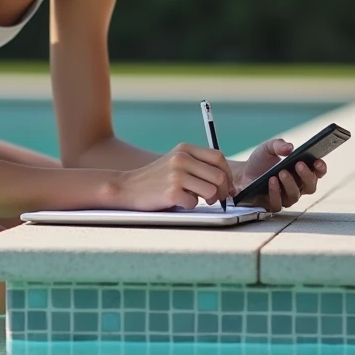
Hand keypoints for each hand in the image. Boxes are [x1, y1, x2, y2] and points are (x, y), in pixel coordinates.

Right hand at [114, 143, 235, 210]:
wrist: (127, 187)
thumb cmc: (156, 179)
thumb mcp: (176, 162)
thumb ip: (198, 165)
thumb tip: (228, 182)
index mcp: (184, 149)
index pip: (218, 157)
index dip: (228, 173)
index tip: (228, 185)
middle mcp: (181, 159)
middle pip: (219, 175)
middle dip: (223, 190)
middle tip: (217, 198)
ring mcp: (176, 175)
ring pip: (211, 190)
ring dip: (209, 200)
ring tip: (197, 199)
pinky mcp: (171, 192)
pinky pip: (195, 203)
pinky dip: (190, 206)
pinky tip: (179, 202)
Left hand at [235, 138, 327, 212]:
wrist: (243, 173)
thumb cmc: (260, 161)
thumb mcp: (268, 148)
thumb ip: (278, 145)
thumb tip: (290, 147)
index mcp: (302, 172)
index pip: (318, 173)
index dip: (320, 168)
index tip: (317, 161)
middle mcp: (298, 186)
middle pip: (310, 186)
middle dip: (307, 175)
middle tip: (299, 164)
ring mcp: (286, 197)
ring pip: (294, 195)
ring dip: (290, 183)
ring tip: (281, 172)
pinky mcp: (273, 204)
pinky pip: (278, 203)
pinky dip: (275, 192)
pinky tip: (271, 181)